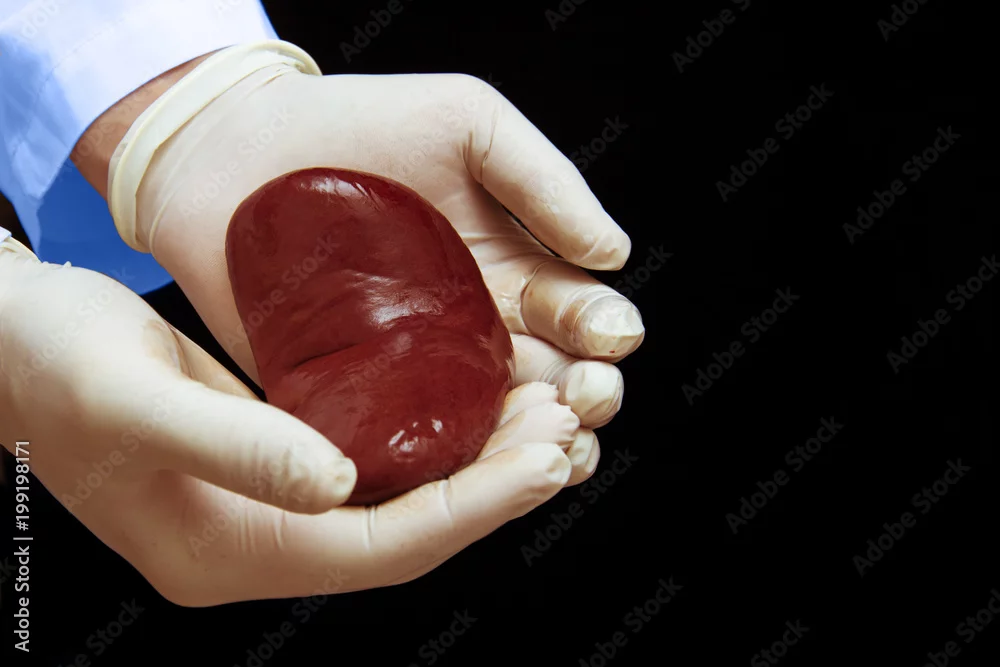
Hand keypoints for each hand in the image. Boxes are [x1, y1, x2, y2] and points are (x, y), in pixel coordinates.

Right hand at [0, 241, 583, 605]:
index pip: (378, 547)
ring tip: (540, 414)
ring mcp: (265, 512)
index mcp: (224, 551)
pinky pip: (372, 473)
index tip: (541, 459)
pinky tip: (471, 406)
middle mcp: (256, 545)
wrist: (10, 344)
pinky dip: (429, 445)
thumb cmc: (50, 363)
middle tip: (561, 427)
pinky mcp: (272, 472)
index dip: (469, 507)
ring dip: (471, 465)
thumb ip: (236, 446)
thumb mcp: (134, 396)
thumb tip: (337, 482)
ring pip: (396, 504)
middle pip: (403, 534)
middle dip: (490, 486)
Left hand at [80, 42, 642, 434]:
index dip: (605, 335)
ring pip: (496, 432)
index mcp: (515, 270)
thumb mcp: (466, 122)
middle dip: (586, 398)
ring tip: (545, 439)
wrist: (234, 151)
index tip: (601, 337)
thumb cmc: (355, 122)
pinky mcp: (355, 402)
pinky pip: (410, 449)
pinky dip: (448, 470)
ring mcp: (416, 373)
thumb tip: (613, 254)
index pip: (584, 319)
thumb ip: (543, 179)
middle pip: (554, 386)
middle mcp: (474, 331)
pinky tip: (466, 466)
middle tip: (582, 394)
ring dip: (534, 446)